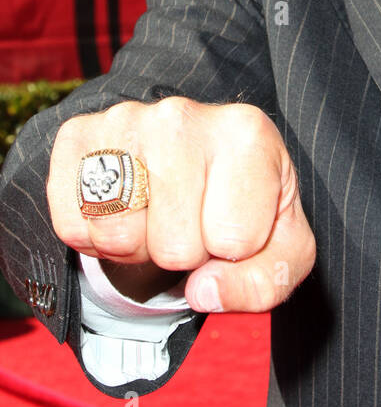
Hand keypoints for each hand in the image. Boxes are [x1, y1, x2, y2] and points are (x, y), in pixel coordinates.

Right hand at [47, 99, 315, 311]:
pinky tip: (124, 209)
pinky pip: (72, 226)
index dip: (233, 252)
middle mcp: (183, 115)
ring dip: (136, 248)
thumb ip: (264, 282)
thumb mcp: (282, 248)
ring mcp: (125, 120)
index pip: (234, 240)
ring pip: (118, 237)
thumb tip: (204, 291)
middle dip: (184, 254)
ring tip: (157, 216)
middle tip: (191, 223)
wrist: (192, 163)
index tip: (233, 223)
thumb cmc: (246, 207)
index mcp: (248, 133)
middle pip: (174, 246)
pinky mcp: (77, 136)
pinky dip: (93, 238)